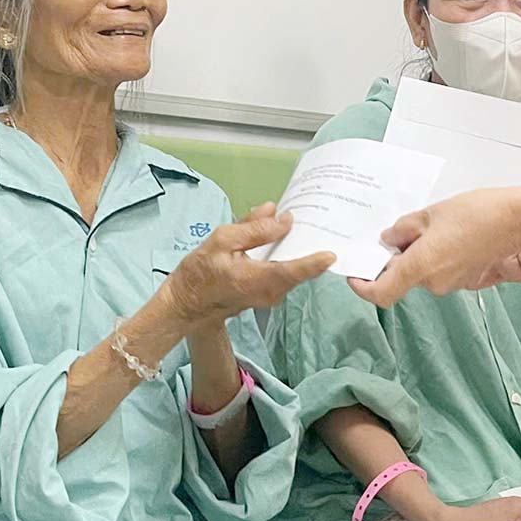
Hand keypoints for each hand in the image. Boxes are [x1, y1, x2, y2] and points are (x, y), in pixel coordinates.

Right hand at [161, 203, 333, 328]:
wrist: (187, 302)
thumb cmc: (201, 271)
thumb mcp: (223, 240)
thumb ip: (254, 228)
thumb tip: (283, 218)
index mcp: (260, 279)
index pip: (295, 271)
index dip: (315, 262)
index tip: (332, 253)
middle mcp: (271, 292)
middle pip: (298, 268)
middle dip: (306, 244)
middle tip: (314, 219)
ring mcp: (271, 296)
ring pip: (291, 269)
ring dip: (293, 248)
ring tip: (293, 223)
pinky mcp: (268, 294)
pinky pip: (284, 273)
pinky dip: (284, 256)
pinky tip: (278, 237)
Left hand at [353, 186, 520, 307]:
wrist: (518, 219)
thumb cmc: (477, 213)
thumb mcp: (431, 213)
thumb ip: (404, 229)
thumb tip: (389, 239)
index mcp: (421, 266)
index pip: (381, 293)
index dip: (363, 286)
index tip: (356, 273)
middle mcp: (435, 282)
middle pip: (403, 277)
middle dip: (397, 256)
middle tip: (400, 230)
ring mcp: (453, 284)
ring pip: (423, 272)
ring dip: (418, 254)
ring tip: (431, 225)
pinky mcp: (468, 279)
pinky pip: (441, 271)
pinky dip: (436, 256)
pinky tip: (448, 234)